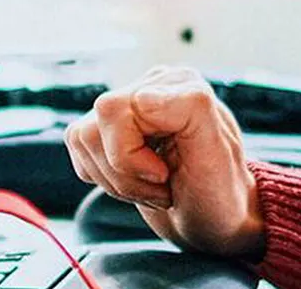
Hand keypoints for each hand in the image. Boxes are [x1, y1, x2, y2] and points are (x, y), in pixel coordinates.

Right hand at [65, 66, 264, 259]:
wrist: (212, 217)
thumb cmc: (220, 188)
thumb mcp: (217, 150)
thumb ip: (190, 109)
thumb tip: (143, 96)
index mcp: (180, 83)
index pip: (116, 110)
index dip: (131, 156)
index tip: (164, 175)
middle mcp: (151, 87)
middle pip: (94, 128)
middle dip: (123, 172)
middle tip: (160, 185)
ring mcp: (128, 108)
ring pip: (83, 139)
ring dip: (116, 179)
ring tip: (153, 185)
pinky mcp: (110, 131)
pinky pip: (80, 152)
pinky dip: (105, 179)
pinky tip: (137, 181)